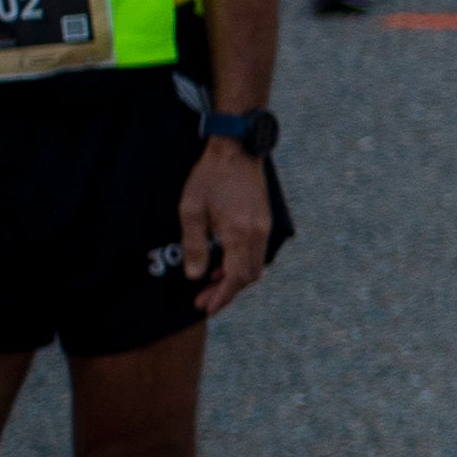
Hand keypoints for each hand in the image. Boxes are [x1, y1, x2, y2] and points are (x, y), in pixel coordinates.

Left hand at [178, 138, 275, 311]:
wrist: (236, 149)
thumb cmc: (209, 176)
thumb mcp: (191, 210)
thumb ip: (194, 245)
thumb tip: (195, 276)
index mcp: (240, 233)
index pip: (235, 278)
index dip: (221, 296)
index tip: (206, 307)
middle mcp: (258, 234)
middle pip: (248, 276)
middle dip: (227, 292)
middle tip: (203, 299)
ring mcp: (265, 228)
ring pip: (255, 266)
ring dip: (234, 278)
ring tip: (210, 281)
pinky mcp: (265, 221)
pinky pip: (257, 252)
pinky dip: (241, 263)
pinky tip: (223, 261)